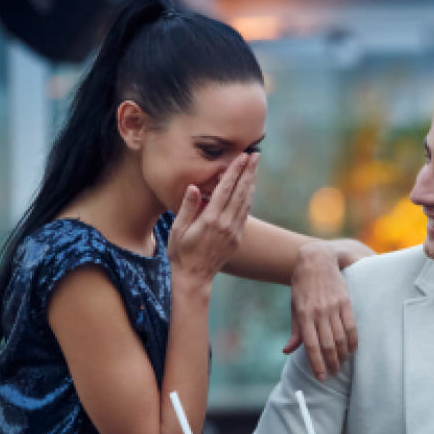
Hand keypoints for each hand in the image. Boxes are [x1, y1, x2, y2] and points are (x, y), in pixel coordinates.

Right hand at [168, 153, 258, 285]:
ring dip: (251, 183)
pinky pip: (245, 213)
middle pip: (241, 192)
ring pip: (246, 202)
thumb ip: (187, 207)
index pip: (225, 190)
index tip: (242, 157)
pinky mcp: (237, 238)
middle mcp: (226, 225)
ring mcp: (234, 232)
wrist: (194, 278)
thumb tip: (193, 187)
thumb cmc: (181, 253)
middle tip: (256, 155)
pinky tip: (249, 189)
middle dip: (249, 172)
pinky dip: (248, 198)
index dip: (235, 171)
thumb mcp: (178, 229)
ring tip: (255, 167)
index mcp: (210, 220)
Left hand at [284, 241, 357, 380]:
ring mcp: (333, 306)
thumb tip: (287, 351)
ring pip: (340, 337)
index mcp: (304, 315)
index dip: (317, 364)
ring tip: (341, 364)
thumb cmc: (302, 287)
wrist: (316, 261)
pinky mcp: (345, 301)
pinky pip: (351, 325)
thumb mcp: (294, 306)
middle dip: (332, 363)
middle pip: (328, 345)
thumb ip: (295, 331)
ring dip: (342, 354)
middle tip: (333, 373)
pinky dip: (353, 340)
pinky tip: (352, 349)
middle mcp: (319, 312)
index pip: (311, 346)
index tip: (321, 377)